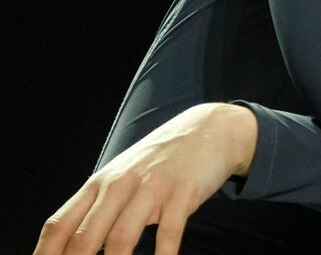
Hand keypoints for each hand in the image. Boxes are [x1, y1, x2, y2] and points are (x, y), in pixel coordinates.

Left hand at [35, 103, 256, 254]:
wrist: (208, 129)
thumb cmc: (161, 160)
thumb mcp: (124, 176)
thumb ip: (100, 207)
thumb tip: (73, 246)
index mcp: (99, 184)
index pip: (60, 226)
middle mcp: (119, 185)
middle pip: (85, 238)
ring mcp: (151, 188)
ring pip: (120, 239)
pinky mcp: (182, 193)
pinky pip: (168, 233)